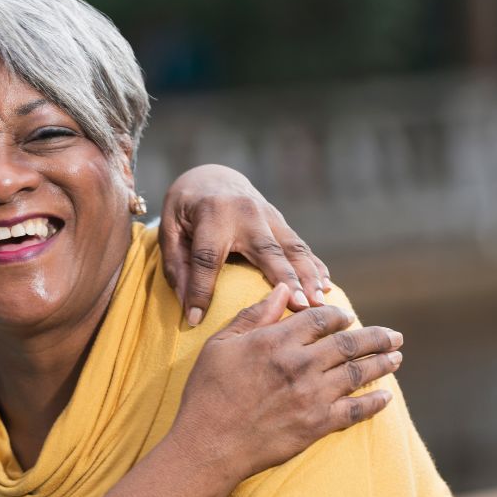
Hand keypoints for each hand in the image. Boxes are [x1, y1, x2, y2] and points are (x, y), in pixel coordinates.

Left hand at [158, 164, 329, 325]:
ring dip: (308, 275)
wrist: (210, 177)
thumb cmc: (185, 210)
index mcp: (211, 214)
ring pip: (292, 247)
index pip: (206, 258)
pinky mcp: (279, 220)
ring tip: (320, 302)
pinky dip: (314, 264)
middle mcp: (244, 212)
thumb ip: (176, 266)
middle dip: (285, 279)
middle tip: (301, 308)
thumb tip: (187, 304)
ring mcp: (267, 214)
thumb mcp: (169, 231)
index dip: (200, 290)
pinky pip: (299, 244)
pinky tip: (326, 284)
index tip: (196, 319)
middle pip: (266, 250)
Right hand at [170, 283, 401, 482]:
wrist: (209, 445)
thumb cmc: (208, 393)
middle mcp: (300, 365)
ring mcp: (312, 396)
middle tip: (393, 335)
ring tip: (396, 357)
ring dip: (381, 363)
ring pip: (358, 373)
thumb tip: (283, 290)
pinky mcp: (318, 424)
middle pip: (349, 344)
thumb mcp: (220, 345)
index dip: (338, 316)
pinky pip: (356, 410)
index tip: (346, 317)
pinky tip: (386, 396)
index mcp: (275, 341)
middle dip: (375, 337)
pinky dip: (375, 402)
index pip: (320, 319)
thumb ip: (254, 316)